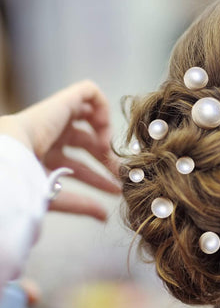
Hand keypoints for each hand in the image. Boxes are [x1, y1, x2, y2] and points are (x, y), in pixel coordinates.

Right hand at [0, 80, 120, 220]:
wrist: (7, 161)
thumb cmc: (24, 182)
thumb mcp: (56, 196)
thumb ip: (82, 205)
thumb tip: (104, 217)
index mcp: (43, 157)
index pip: (78, 167)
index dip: (99, 179)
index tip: (116, 190)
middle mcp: (50, 136)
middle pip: (87, 145)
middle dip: (107, 161)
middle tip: (120, 174)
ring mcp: (57, 118)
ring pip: (90, 120)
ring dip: (106, 136)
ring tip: (110, 152)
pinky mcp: (63, 102)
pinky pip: (88, 91)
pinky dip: (103, 107)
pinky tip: (104, 130)